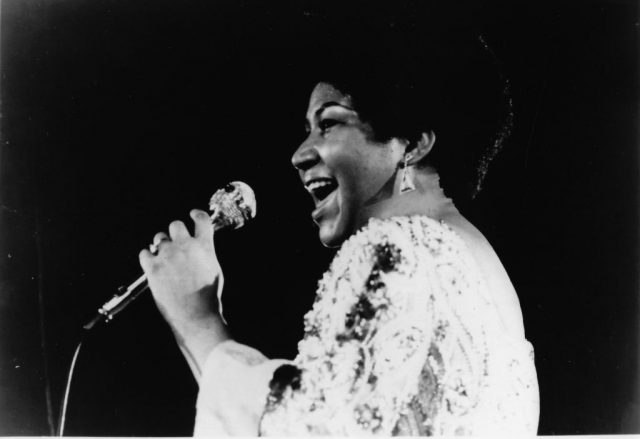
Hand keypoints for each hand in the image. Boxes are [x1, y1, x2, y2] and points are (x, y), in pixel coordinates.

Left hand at [139, 209, 228, 375]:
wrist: (195, 315)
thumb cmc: (208, 296)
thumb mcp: (214, 269)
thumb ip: (206, 253)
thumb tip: (199, 246)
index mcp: (204, 246)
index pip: (201, 219)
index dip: (196, 214)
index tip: (192, 215)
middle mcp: (186, 246)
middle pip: (176, 224)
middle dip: (175, 232)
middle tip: (175, 243)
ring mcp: (167, 256)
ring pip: (159, 238)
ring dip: (161, 245)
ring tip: (165, 258)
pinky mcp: (153, 267)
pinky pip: (144, 253)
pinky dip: (148, 257)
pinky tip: (153, 264)